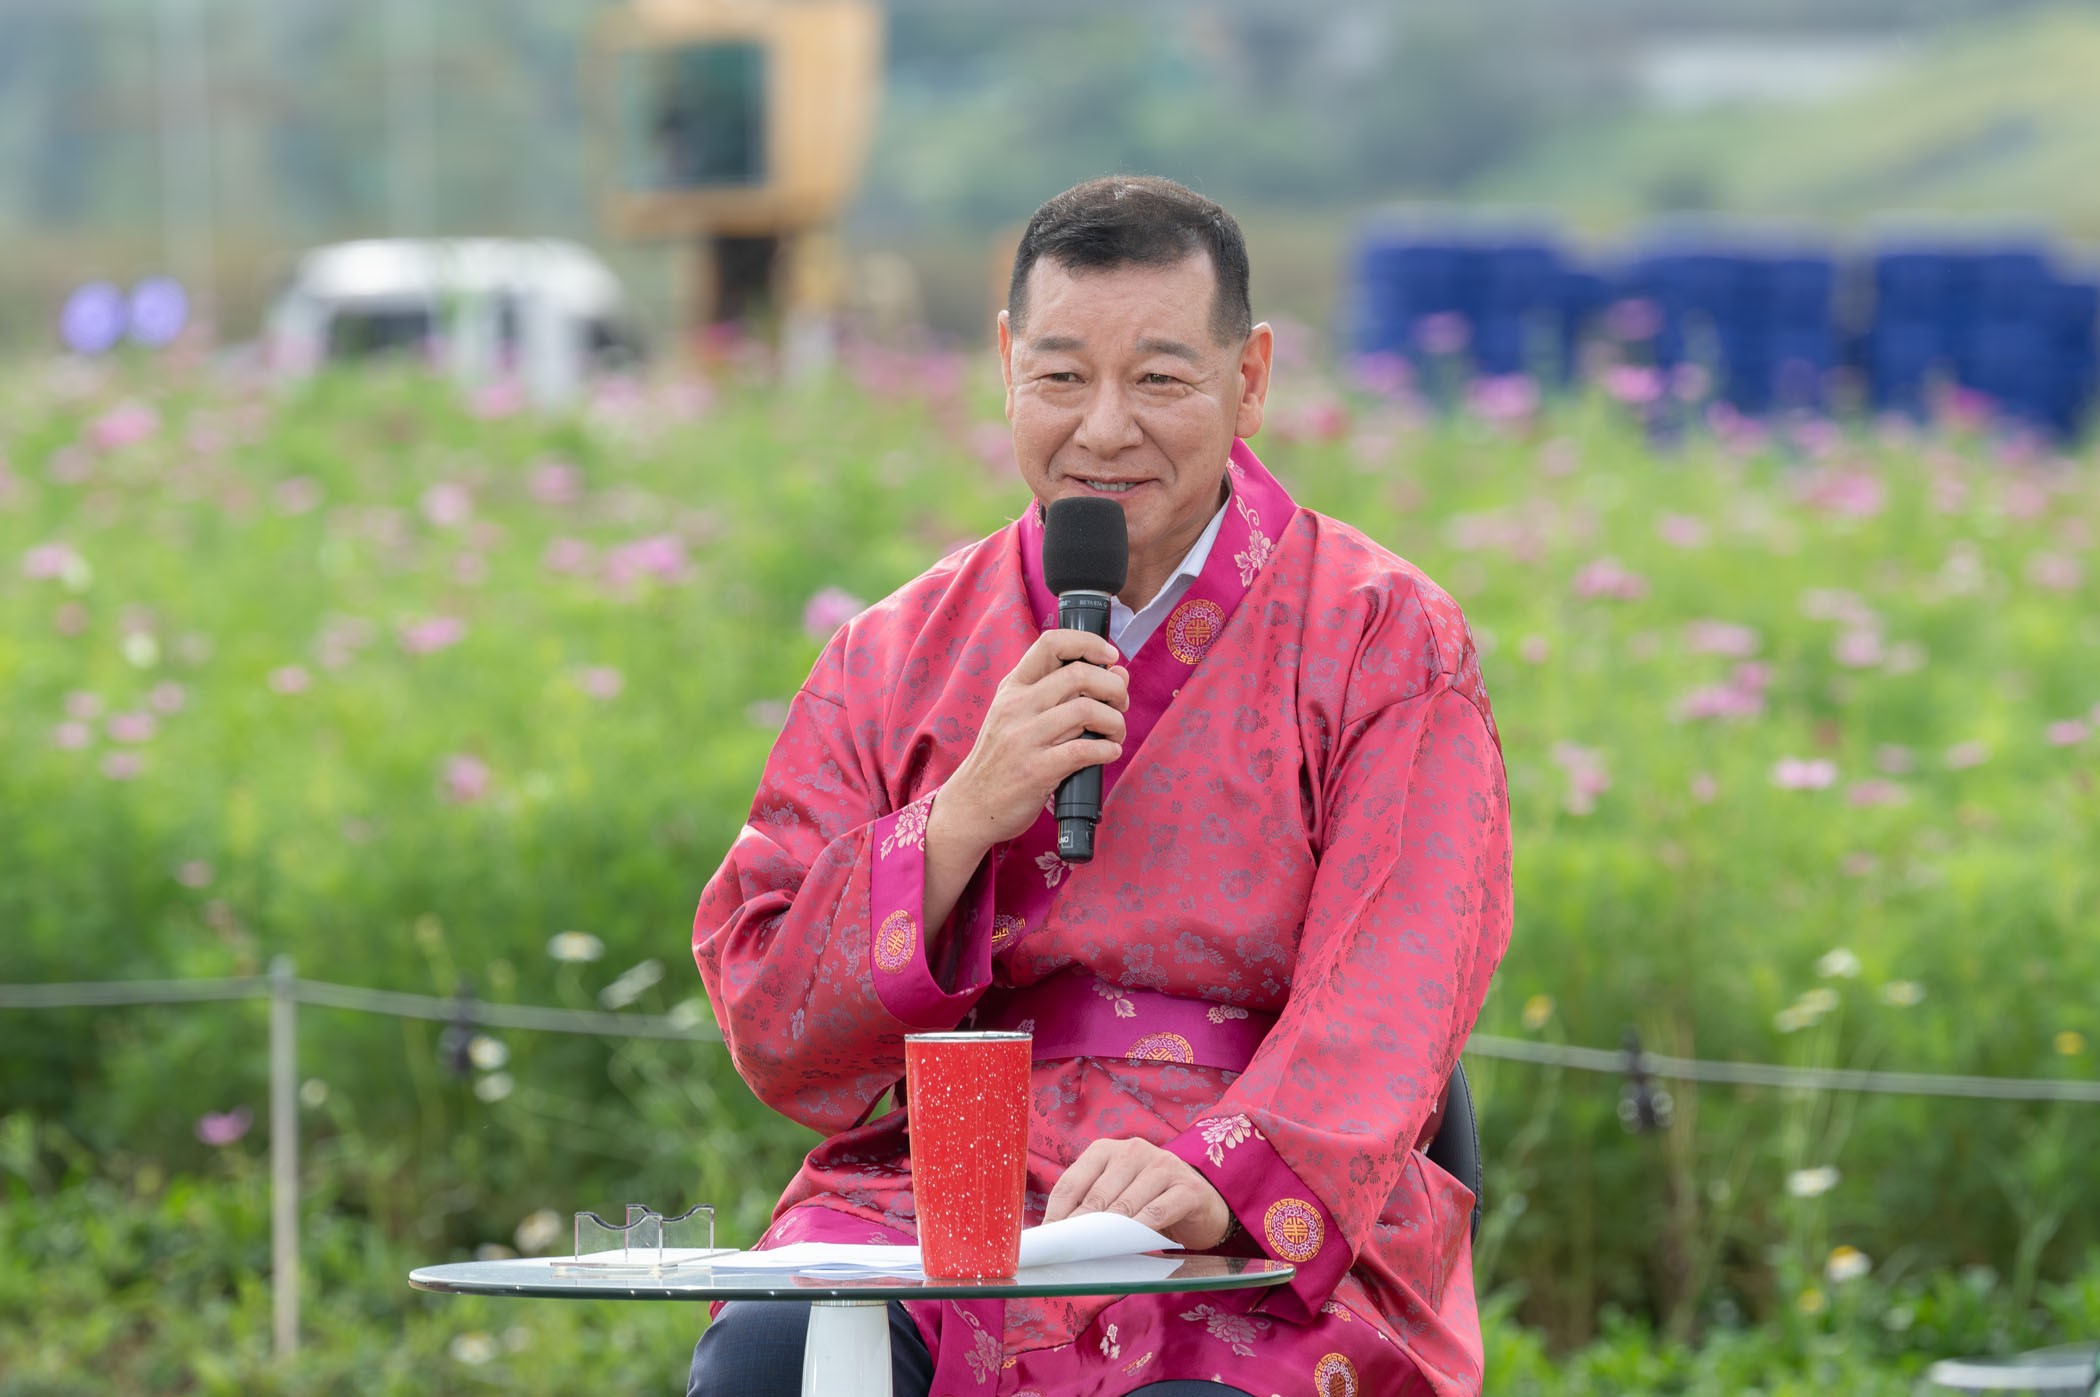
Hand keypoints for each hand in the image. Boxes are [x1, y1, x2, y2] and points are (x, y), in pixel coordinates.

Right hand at [928, 629, 1128, 863]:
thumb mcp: (1018, 716)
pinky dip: (1107, 750)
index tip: (1110, 658)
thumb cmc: (1001, 759)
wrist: (970, 805)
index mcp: (1013, 687)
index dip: (1090, 643)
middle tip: (1120, 704)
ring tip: (1115, 734)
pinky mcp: (1035, 770)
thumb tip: (1116, 671)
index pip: (1052, 643)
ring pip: (1087, 710)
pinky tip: (1108, 753)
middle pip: (1079, 674)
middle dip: (1114, 687)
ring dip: (1115, 722)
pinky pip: (1084, 750)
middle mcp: (1016, 706)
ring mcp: (1024, 738)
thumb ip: (1063, 692)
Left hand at [1042, 1137, 1233, 1250]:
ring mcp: (1163, 1165)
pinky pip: (1157, 1212)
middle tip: (1067, 1255)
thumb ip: (1091, 1210)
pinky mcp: (1187, 1187)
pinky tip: (1130, 1245)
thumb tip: (1056, 1237)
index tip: (1047, 1242)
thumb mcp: (1116, 1200)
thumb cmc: (1148, 1203)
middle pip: (1096, 1195)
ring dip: (1108, 1233)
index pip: (1071, 1182)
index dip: (1056, 1215)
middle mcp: (1133, 1150)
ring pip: (1125, 1204)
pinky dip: (1140, 1231)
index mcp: (1106, 1150)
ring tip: (1093, 1255)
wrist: (1202, 1206)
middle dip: (1079, 1229)